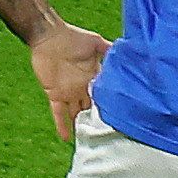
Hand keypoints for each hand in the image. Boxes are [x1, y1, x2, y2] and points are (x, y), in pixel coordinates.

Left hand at [29, 21, 111, 140]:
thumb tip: (128, 54)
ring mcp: (68, 92)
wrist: (48, 36)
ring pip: (76, 113)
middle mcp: (83, 87)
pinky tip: (66, 138)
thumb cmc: (72, 37)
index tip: (120, 118)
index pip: (103, 94)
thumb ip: (109, 50)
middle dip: (97, 119)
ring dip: (82, 125)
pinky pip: (58, 113)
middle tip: (108, 134)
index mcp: (94, 75)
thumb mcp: (95, 43)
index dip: (110, 104)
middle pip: (91, 106)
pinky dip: (62, 125)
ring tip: (90, 141)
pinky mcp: (54, 94)